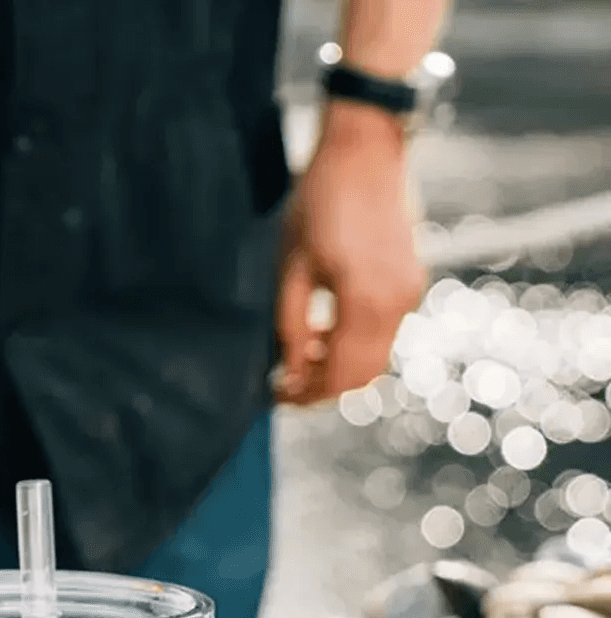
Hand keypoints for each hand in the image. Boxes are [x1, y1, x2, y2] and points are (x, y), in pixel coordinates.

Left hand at [276, 100, 426, 405]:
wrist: (365, 150)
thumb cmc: (319, 202)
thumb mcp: (291, 268)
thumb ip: (292, 326)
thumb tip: (289, 372)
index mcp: (365, 300)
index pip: (340, 375)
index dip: (307, 394)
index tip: (277, 395)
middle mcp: (396, 302)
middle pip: (363, 376)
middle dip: (324, 388)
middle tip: (287, 384)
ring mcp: (409, 291)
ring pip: (376, 357)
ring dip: (339, 367)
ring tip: (301, 356)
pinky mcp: (411, 280)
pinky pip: (384, 332)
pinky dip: (355, 344)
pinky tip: (323, 331)